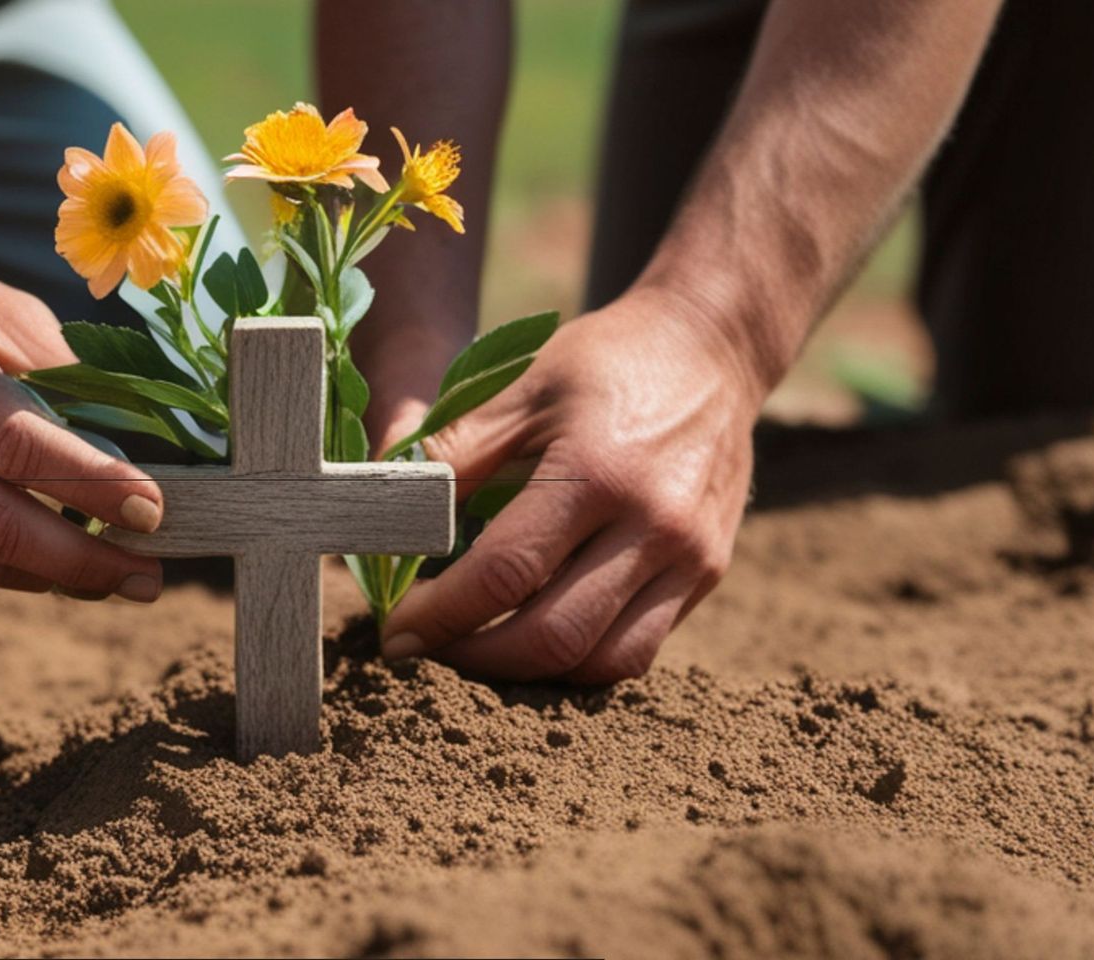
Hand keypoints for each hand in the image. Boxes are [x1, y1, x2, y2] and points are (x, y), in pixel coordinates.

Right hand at [0, 238, 165, 600]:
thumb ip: (60, 372)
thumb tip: (130, 446)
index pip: (22, 446)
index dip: (94, 488)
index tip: (155, 511)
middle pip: (0, 525)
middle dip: (86, 561)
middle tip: (150, 575)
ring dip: (59, 577)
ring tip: (121, 577)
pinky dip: (16, 563)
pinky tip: (62, 558)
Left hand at [371, 288, 763, 681]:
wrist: (711, 350)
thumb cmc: (602, 363)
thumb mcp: (518, 388)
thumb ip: (450, 455)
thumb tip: (383, 519)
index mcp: (597, 472)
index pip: (504, 574)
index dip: (439, 614)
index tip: (396, 630)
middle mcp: (653, 526)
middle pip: (553, 638)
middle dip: (474, 658)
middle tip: (429, 648)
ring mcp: (690, 558)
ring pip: (602, 664)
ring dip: (529, 675)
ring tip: (478, 649)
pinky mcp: (707, 575)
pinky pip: (639, 649)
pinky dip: (580, 659)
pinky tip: (536, 634)